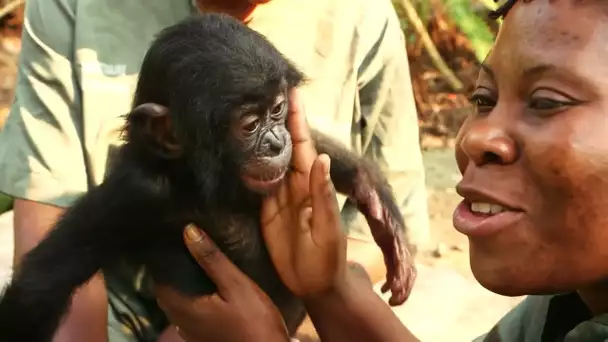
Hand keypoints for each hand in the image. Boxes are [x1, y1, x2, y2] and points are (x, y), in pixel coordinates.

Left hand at [154, 225, 289, 341]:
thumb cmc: (253, 320)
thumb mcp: (236, 285)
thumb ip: (211, 259)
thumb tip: (188, 231)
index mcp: (183, 308)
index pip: (160, 281)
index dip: (165, 262)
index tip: (174, 242)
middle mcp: (181, 323)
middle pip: (167, 293)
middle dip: (174, 273)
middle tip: (188, 248)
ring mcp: (192, 333)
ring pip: (178, 304)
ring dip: (184, 286)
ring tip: (200, 264)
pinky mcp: (204, 338)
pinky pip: (190, 313)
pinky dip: (194, 298)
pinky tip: (210, 288)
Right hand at [261, 89, 347, 297]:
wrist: (315, 285)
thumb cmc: (327, 258)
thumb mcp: (327, 229)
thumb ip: (322, 195)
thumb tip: (320, 159)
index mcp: (311, 185)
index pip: (303, 146)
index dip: (298, 121)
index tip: (292, 92)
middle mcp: (294, 185)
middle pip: (282, 146)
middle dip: (277, 119)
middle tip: (264, 91)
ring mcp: (278, 197)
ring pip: (267, 160)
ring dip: (261, 137)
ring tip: (249, 112)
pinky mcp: (265, 210)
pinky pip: (255, 183)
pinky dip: (248, 165)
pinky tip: (239, 149)